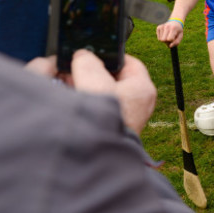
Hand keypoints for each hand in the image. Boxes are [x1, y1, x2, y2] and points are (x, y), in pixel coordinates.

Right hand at [25, 51, 156, 134]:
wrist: (101, 157)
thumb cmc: (103, 120)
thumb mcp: (92, 80)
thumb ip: (87, 63)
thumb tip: (83, 56)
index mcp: (143, 88)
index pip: (129, 62)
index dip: (109, 56)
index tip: (92, 55)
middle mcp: (141, 102)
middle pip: (116, 78)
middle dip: (94, 73)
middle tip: (76, 71)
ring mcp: (130, 116)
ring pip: (108, 93)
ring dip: (89, 88)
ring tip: (71, 86)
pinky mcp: (119, 127)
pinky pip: (104, 108)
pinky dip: (91, 103)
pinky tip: (76, 103)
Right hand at [156, 20, 183, 47]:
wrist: (175, 22)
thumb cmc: (178, 30)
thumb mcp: (180, 36)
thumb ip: (176, 42)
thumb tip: (170, 46)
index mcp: (173, 29)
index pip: (169, 39)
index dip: (172, 41)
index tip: (174, 40)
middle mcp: (166, 27)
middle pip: (163, 40)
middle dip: (167, 42)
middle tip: (171, 39)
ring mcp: (161, 26)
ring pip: (160, 39)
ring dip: (164, 40)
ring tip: (168, 36)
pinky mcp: (158, 27)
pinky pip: (158, 37)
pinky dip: (162, 38)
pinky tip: (165, 34)